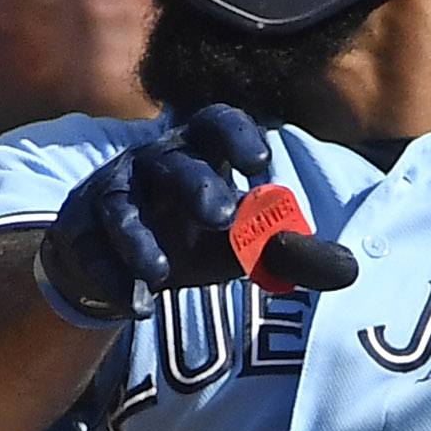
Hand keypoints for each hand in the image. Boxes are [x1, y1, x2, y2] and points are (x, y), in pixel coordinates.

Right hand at [35, 105, 354, 325]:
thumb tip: (353, 271)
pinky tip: (136, 307)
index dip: (236, 135)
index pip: (214, 123)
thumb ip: (290, 254)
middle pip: (170, 163)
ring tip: (161, 273)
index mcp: (196, 155)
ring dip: (140, 238)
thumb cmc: (190, 242)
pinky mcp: (77, 233)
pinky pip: (92, 252)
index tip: (262, 163)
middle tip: (224, 218)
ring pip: (119, 206)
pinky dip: (114, 280)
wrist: (117, 270)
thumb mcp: (239, 246)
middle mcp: (150, 165)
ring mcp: (109, 195)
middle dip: (196, 186)